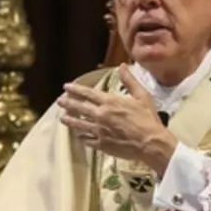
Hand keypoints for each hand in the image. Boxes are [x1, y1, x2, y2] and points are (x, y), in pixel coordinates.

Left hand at [59, 65, 176, 174]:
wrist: (150, 143)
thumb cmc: (147, 118)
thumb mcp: (142, 96)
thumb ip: (130, 80)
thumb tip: (122, 66)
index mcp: (109, 102)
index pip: (87, 93)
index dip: (75, 89)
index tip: (66, 87)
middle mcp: (100, 115)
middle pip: (79, 108)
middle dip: (68, 103)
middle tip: (59, 101)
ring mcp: (99, 131)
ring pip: (79, 124)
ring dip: (70, 120)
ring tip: (62, 118)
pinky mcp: (101, 144)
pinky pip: (87, 140)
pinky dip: (82, 137)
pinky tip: (78, 136)